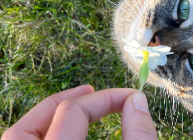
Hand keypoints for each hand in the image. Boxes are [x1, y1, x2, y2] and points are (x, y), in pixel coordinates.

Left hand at [2, 85, 157, 139]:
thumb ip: (138, 136)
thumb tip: (137, 100)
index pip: (72, 114)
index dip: (106, 98)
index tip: (131, 97)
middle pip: (27, 127)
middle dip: (65, 102)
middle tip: (92, 91)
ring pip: (21, 136)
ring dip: (50, 114)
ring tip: (77, 104)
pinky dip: (47, 131)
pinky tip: (67, 130)